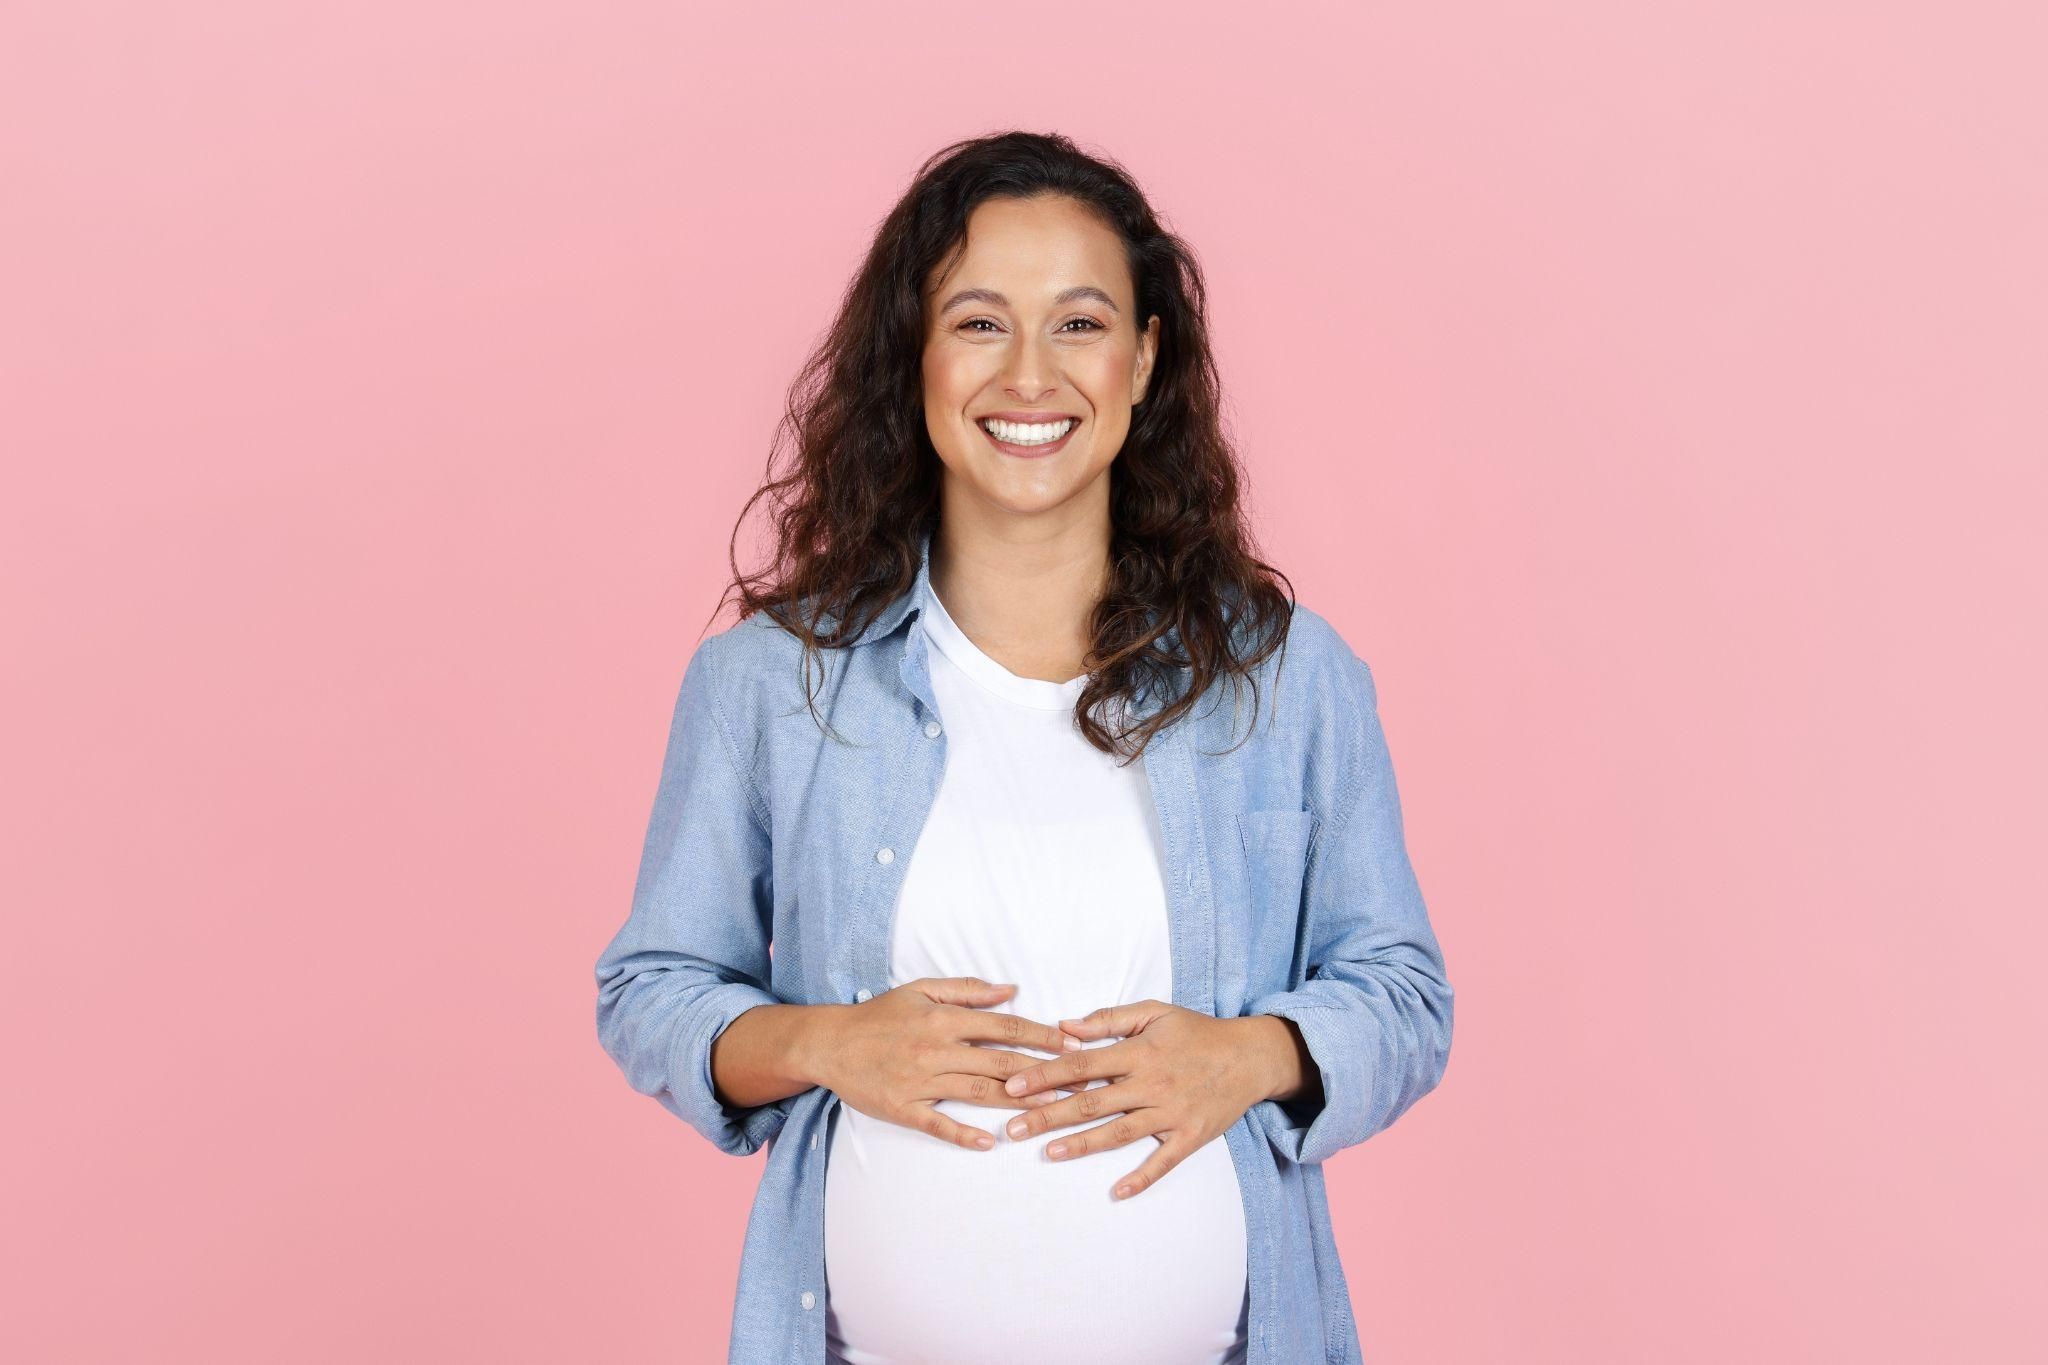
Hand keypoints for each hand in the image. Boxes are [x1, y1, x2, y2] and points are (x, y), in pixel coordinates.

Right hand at [817, 976, 1082, 1150]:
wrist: (830, 1043)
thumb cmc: (879, 1016)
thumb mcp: (921, 990)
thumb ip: (967, 990)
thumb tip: (1011, 991)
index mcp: (944, 1020)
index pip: (1005, 1027)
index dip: (1043, 1036)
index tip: (1073, 1044)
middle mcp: (936, 1050)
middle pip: (1001, 1062)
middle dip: (1044, 1071)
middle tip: (1078, 1080)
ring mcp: (921, 1081)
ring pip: (979, 1092)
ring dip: (1018, 1101)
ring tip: (1051, 1107)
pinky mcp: (904, 1108)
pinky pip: (939, 1124)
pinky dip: (964, 1135)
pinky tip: (990, 1143)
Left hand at [1000, 999, 1277, 1200]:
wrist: (1251, 1056)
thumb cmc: (1197, 1032)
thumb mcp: (1155, 1013)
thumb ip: (1109, 1019)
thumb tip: (1064, 1026)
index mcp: (1138, 1052)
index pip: (1081, 1064)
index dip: (1045, 1076)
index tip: (1012, 1087)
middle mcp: (1150, 1083)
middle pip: (1091, 1102)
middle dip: (1048, 1115)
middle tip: (1013, 1129)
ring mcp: (1170, 1113)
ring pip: (1118, 1132)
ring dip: (1082, 1144)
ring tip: (1048, 1153)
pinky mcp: (1190, 1136)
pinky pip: (1162, 1161)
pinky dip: (1141, 1178)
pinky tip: (1117, 1192)